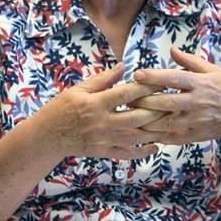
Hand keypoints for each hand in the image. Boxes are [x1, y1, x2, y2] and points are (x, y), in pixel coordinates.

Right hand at [39, 63, 166, 159]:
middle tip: (174, 104)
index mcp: (96, 104)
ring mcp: (104, 140)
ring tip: (171, 125)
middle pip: (135, 118)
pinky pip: (126, 154)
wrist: (47, 136)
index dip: (145, 88)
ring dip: (155, 132)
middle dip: (156, 111)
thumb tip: (124, 66)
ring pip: (135, 137)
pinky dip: (142, 151)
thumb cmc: (62, 108)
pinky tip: (156, 146)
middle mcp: (102, 123)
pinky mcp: (104, 152)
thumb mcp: (79, 89)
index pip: (126, 94)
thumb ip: (103, 79)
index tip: (162, 82)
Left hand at [130, 48, 220, 143]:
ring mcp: (198, 121)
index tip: (137, 74)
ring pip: (167, 123)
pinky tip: (146, 133)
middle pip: (166, 102)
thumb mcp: (214, 70)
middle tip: (126, 98)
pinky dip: (159, 136)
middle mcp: (198, 102)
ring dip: (147, 121)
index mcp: (201, 83)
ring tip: (130, 117)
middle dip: (144, 101)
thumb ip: (191, 61)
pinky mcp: (199, 135)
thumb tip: (171, 50)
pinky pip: (175, 137)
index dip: (154, 76)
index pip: (173, 78)